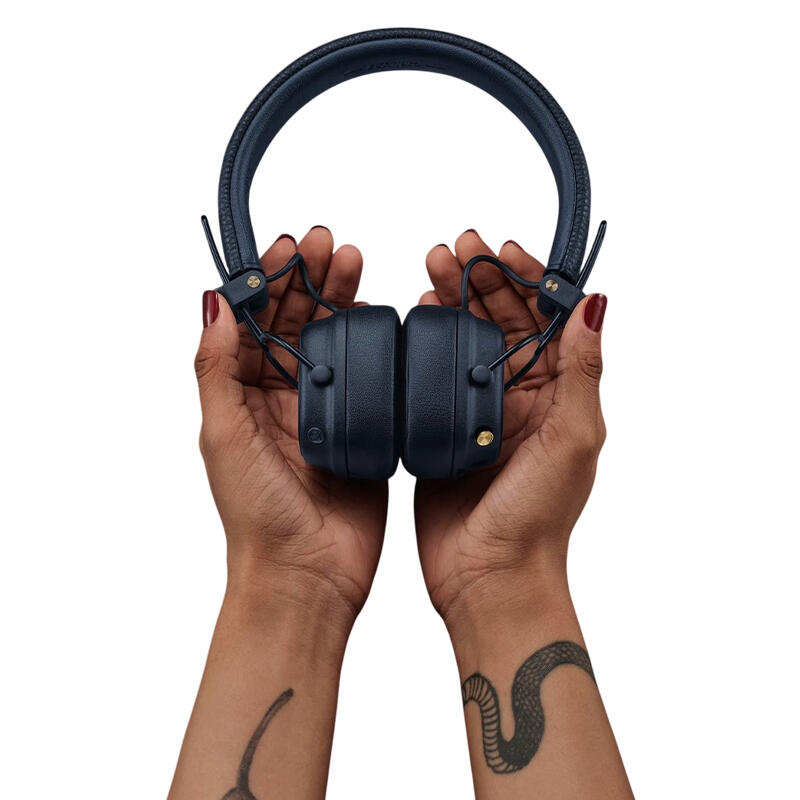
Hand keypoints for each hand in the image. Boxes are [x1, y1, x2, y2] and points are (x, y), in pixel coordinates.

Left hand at [194, 227, 386, 627]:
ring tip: (355, 264)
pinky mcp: (361, 429)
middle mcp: (282, 399)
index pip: (255, 322)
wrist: (309, 574)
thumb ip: (216, 368)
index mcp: (244, 396)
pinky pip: (369, 377)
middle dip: (310, 279)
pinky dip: (374, 343)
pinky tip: (382, 317)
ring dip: (341, 301)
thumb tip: (212, 302)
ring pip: (333, 342)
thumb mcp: (223, 433)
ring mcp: (324, 412)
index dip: (270, 281)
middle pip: (296, 323)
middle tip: (329, 244)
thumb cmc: (258, 514)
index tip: (289, 247)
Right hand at [414, 230, 606, 635]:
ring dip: (453, 303)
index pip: (544, 320)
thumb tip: (594, 303)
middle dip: (480, 281)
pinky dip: (428, 343)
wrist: (488, 576)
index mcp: (557, 395)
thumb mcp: (573, 437)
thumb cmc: (537, 516)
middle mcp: (522, 398)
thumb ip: (581, 369)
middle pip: (503, 322)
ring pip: (468, 341)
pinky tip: (416, 320)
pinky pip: (437, 374)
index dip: (525, 280)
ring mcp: (482, 412)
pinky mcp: (447, 429)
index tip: (499, 249)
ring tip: (430, 271)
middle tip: (453, 249)